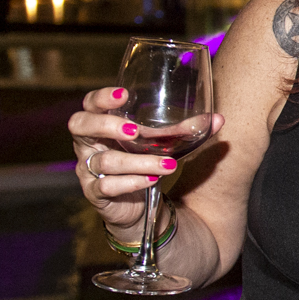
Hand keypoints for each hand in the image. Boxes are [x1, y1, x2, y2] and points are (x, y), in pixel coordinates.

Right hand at [67, 87, 223, 233]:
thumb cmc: (146, 163)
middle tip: (134, 130)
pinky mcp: (96, 194)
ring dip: (138, 161)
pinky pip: (107, 187)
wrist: (140, 205)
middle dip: (105, 124)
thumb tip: (219, 119)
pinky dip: (132, 182)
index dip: (101, 97)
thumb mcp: (165, 145)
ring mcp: (89, 170)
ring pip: (104, 160)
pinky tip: (152, 180)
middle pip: (79, 125)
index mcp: (101, 125)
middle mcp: (89, 145)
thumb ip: (187, 131)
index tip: (125, 94)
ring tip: (168, 164)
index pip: (89, 104)